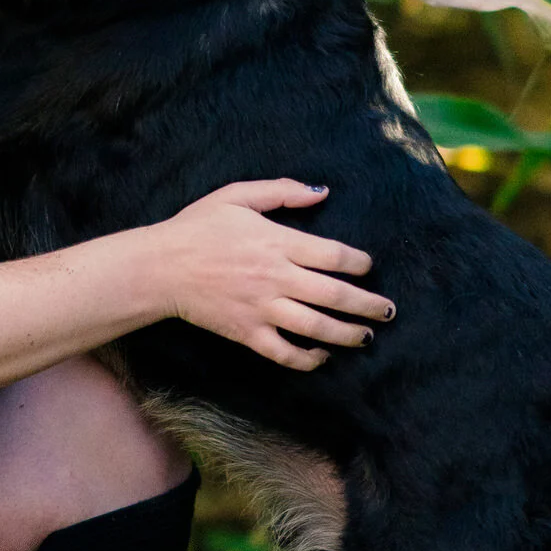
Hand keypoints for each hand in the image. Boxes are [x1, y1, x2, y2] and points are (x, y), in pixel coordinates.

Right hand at [151, 179, 392, 371]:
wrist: (161, 266)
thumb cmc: (197, 227)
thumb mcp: (236, 196)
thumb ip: (281, 191)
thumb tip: (322, 191)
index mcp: (276, 242)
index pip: (333, 255)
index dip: (358, 262)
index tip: (368, 266)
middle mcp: (276, 277)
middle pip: (335, 295)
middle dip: (368, 304)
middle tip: (389, 310)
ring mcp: (262, 308)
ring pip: (317, 327)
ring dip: (348, 334)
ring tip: (366, 337)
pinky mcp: (247, 333)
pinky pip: (285, 352)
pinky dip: (308, 359)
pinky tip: (322, 356)